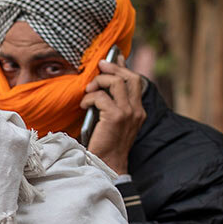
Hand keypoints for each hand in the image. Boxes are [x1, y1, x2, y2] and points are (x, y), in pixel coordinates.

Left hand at [81, 59, 145, 175]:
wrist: (108, 165)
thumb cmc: (107, 145)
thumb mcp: (113, 122)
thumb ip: (113, 104)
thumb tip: (103, 86)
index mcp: (138, 111)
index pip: (135, 81)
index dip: (124, 67)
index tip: (115, 58)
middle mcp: (137, 110)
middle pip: (130, 76)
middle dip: (113, 67)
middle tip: (99, 66)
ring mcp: (128, 113)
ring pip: (116, 82)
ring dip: (100, 81)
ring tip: (89, 89)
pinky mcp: (115, 117)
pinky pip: (101, 97)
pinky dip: (89, 98)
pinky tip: (84, 105)